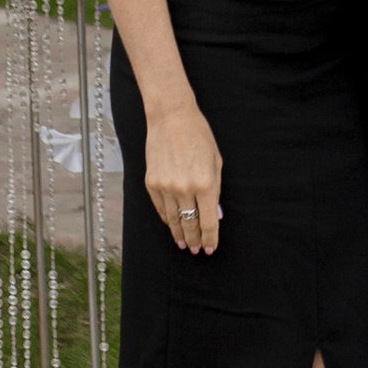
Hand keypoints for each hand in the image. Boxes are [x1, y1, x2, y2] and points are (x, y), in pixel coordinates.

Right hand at [144, 98, 222, 254]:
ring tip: (184, 243)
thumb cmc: (199, 136)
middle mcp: (184, 189)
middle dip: (194, 240)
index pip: (208, 222)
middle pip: (189, 225)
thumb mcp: (216, 162)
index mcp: (205, 184)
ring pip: (173, 220)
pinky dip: (167, 220)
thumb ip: (216, 190)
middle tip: (196, 250)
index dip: (210, 238)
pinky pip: (160, 209)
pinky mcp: (151, 183)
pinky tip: (172, 225)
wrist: (171, 118)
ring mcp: (165, 187)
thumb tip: (215, 216)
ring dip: (179, 234)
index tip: (210, 248)